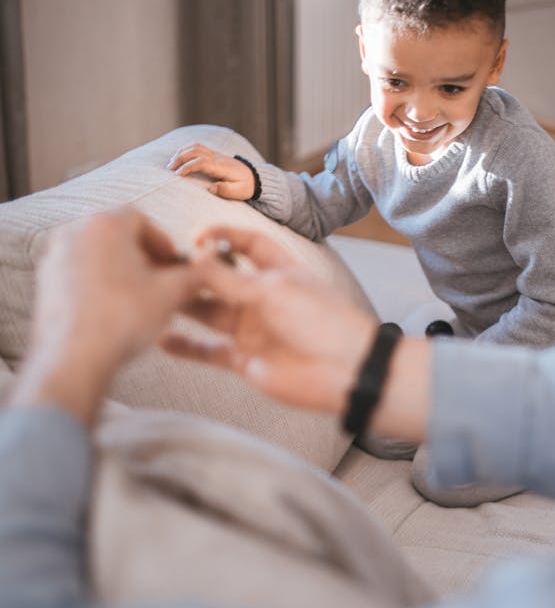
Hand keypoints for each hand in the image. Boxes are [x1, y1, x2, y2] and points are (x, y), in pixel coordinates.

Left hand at [11, 209, 213, 425]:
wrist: (75, 358)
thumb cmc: (121, 320)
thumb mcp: (171, 294)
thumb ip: (194, 276)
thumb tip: (208, 272)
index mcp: (106, 224)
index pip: (142, 220)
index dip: (163, 242)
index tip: (174, 263)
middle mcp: (75, 231)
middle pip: (117, 234)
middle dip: (141, 255)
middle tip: (159, 279)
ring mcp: (55, 256)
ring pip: (97, 253)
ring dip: (119, 268)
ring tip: (137, 296)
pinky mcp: (44, 281)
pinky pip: (78, 272)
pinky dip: (97, 282)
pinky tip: (112, 307)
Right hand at [162, 226, 376, 412]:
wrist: (346, 371)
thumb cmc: (321, 321)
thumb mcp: (272, 290)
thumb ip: (230, 278)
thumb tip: (195, 258)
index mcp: (277, 271)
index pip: (247, 244)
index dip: (223, 236)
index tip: (195, 237)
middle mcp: (261, 298)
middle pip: (220, 279)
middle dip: (193, 272)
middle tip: (161, 266)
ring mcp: (252, 329)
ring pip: (209, 312)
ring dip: (185, 304)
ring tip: (155, 296)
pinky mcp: (245, 360)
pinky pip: (209, 351)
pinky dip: (187, 347)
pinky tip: (161, 339)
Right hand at [167, 144, 255, 199]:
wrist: (254, 177)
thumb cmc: (245, 186)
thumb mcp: (239, 192)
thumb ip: (226, 190)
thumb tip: (211, 188)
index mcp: (221, 167)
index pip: (201, 162)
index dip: (187, 167)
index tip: (177, 175)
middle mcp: (217, 157)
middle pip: (195, 151)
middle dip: (180, 158)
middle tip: (169, 169)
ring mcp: (216, 154)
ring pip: (195, 146)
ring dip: (181, 152)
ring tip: (171, 163)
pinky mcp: (214, 154)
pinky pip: (198, 147)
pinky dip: (186, 150)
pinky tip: (179, 157)